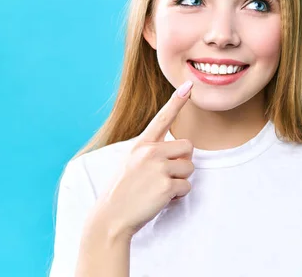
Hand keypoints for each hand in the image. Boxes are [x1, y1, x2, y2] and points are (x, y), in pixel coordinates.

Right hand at [84, 80, 194, 241]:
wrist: (111, 216)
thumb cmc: (122, 191)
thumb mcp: (130, 162)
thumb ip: (150, 152)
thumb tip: (178, 152)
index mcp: (141, 144)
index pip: (162, 118)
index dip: (177, 101)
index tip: (188, 85)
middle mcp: (150, 151)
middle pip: (188, 147)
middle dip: (183, 162)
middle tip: (165, 176)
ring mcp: (158, 168)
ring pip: (189, 168)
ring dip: (180, 180)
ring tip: (159, 188)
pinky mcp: (166, 185)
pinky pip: (186, 187)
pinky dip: (178, 196)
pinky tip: (160, 199)